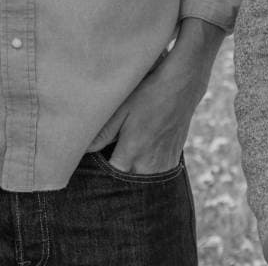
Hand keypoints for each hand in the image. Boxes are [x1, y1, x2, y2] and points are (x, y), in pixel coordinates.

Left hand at [87, 17, 223, 173]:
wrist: (182, 83)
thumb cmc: (149, 92)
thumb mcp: (122, 108)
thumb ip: (103, 133)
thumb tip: (84, 150)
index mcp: (132, 153)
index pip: (110, 178)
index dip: (99, 176)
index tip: (91, 170)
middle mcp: (149, 164)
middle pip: (127, 184)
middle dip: (116, 180)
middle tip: (107, 166)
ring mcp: (164, 163)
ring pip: (143, 181)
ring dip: (132, 175)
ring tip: (123, 162)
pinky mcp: (174, 157)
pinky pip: (158, 174)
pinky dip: (148, 171)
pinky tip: (141, 159)